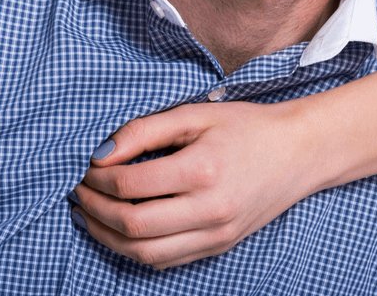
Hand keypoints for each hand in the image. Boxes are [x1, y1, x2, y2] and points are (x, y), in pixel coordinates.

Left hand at [73, 100, 318, 268]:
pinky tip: (119, 231)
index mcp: (202, 170)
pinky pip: (166, 261)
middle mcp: (209, 210)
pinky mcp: (218, 246)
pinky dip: (135, 250)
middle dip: (95, 209)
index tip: (84, 165)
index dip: (97, 178)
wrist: (298, 152)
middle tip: (77, 190)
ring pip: (145, 253)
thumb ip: (145, 131)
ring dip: (108, 237)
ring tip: (89, 214)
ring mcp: (215, 234)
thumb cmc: (245, 126)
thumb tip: (101, 153)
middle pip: (132, 225)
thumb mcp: (194, 114)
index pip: (131, 184)